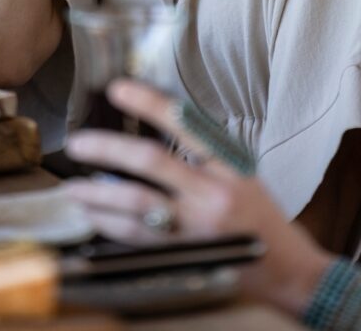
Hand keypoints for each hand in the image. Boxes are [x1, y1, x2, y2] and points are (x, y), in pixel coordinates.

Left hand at [65, 81, 329, 310]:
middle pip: (150, 162)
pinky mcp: (184, 258)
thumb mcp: (243, 172)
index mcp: (228, 165)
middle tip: (77, 144)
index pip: (184, 123)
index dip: (148, 103)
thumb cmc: (262, 216)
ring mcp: (195, 229)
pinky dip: (110, 226)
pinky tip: (92, 217)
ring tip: (72, 188)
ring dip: (98, 195)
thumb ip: (205, 151)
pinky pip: (137, 238)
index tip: (117, 88)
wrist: (288, 272)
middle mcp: (211, 195)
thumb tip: (159, 121)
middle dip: (108, 149)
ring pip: (136, 205)